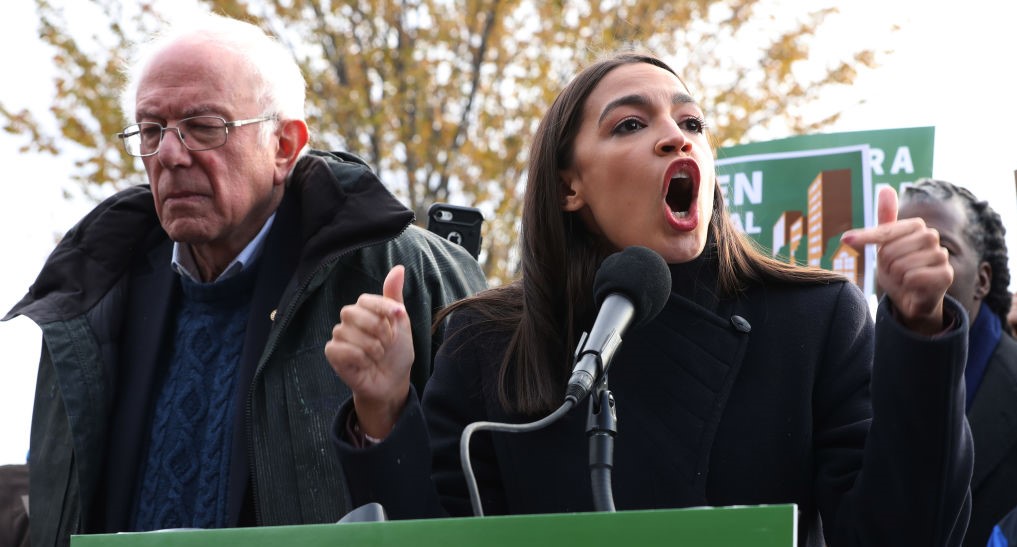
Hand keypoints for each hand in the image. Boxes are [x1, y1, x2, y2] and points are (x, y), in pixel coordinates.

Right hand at [324, 265, 413, 437]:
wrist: (393, 381)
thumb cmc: (397, 352)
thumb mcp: (401, 323)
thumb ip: (394, 297)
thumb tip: (399, 268)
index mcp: (365, 309)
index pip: (366, 299)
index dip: (383, 307)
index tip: (399, 316)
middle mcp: (349, 319)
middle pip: (354, 313)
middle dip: (378, 330)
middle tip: (388, 343)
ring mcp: (339, 335)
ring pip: (349, 333)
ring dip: (372, 348)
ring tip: (378, 356)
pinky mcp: (332, 353)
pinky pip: (340, 349)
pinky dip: (358, 358)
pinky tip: (364, 364)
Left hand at [841, 186, 952, 334]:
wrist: (912, 297)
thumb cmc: (897, 268)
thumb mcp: (885, 244)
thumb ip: (885, 218)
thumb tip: (886, 188)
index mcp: (916, 226)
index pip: (884, 230)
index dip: (865, 237)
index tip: (846, 239)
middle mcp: (931, 236)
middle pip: (890, 250)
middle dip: (885, 265)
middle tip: (894, 271)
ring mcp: (941, 255)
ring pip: (901, 266)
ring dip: (896, 277)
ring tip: (903, 278)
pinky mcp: (946, 275)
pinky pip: (913, 278)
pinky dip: (906, 285)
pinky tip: (913, 286)